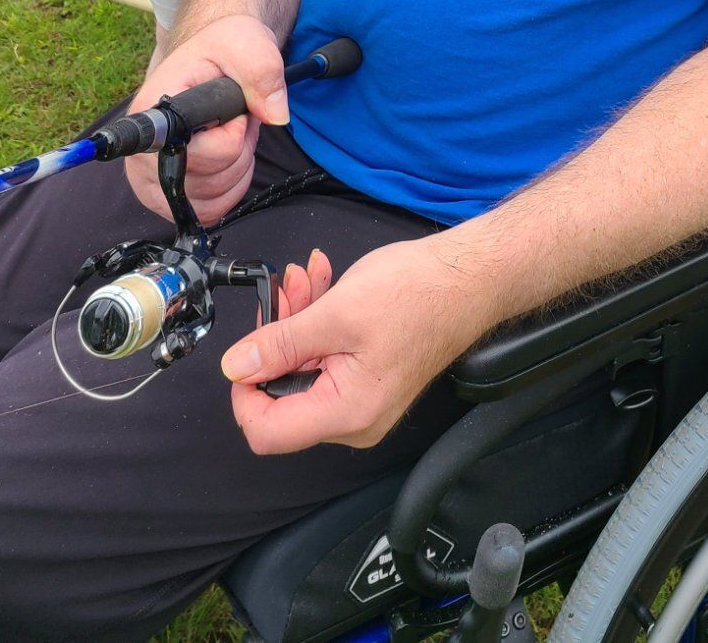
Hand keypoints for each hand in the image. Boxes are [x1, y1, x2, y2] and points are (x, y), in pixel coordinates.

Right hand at [123, 13, 288, 222]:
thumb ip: (262, 70)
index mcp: (151, 112)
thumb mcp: (245, 42)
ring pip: (211, 198)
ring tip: (232, 129)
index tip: (236, 113)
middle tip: (237, 116)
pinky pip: (211, 210)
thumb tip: (275, 116)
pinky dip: (232, 185)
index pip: (193, 151)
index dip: (229, 136)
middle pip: (208, 178)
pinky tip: (230, 154)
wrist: (211, 59)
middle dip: (239, 147)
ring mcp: (150, 182)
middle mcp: (141, 154)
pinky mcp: (166, 198)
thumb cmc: (221, 49)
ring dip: (238, 165)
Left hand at [222, 236, 489, 452]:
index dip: (244, 390)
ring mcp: (364, 402)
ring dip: (298, 321)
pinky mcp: (372, 380)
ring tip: (307, 276)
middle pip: (285, 395)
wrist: (472, 278)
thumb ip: (280, 344)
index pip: (266, 431)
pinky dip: (319, 324)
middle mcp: (354, 421)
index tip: (247, 347)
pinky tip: (323, 283)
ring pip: (305, 371)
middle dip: (277, 338)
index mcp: (346, 414)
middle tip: (286, 288)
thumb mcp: (336, 312)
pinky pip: (328, 361)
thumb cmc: (418, 293)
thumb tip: (236, 368)